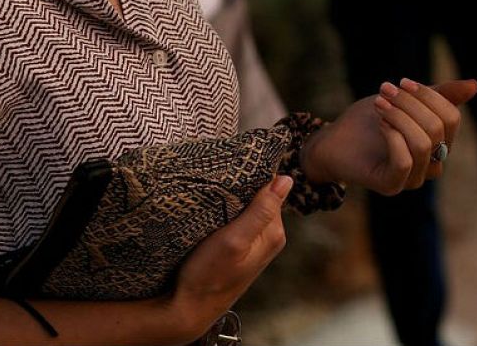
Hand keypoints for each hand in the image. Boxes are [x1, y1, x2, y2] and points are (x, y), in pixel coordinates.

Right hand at [166, 175, 291, 339]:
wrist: (189, 309)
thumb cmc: (209, 276)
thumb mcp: (234, 240)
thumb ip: (261, 211)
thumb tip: (287, 179)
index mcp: (274, 233)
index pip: (272, 189)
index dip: (253, 175)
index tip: (232, 169)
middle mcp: (269, 237)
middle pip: (261, 197)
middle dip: (244, 186)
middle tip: (220, 178)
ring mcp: (255, 243)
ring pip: (248, 208)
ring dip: (234, 199)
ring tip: (215, 192)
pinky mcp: (239, 248)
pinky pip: (239, 220)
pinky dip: (228, 212)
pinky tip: (214, 210)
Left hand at [303, 79, 476, 195]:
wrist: (335, 138)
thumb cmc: (371, 120)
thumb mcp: (406, 100)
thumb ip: (439, 95)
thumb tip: (475, 86)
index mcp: (439, 142)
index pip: (451, 118)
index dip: (430, 97)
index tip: (403, 82)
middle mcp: (431, 163)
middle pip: (437, 129)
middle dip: (409, 104)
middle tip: (385, 90)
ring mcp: (413, 178)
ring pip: (423, 144)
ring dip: (399, 117)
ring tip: (379, 104)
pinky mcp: (391, 186)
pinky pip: (404, 162)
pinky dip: (392, 136)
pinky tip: (379, 124)